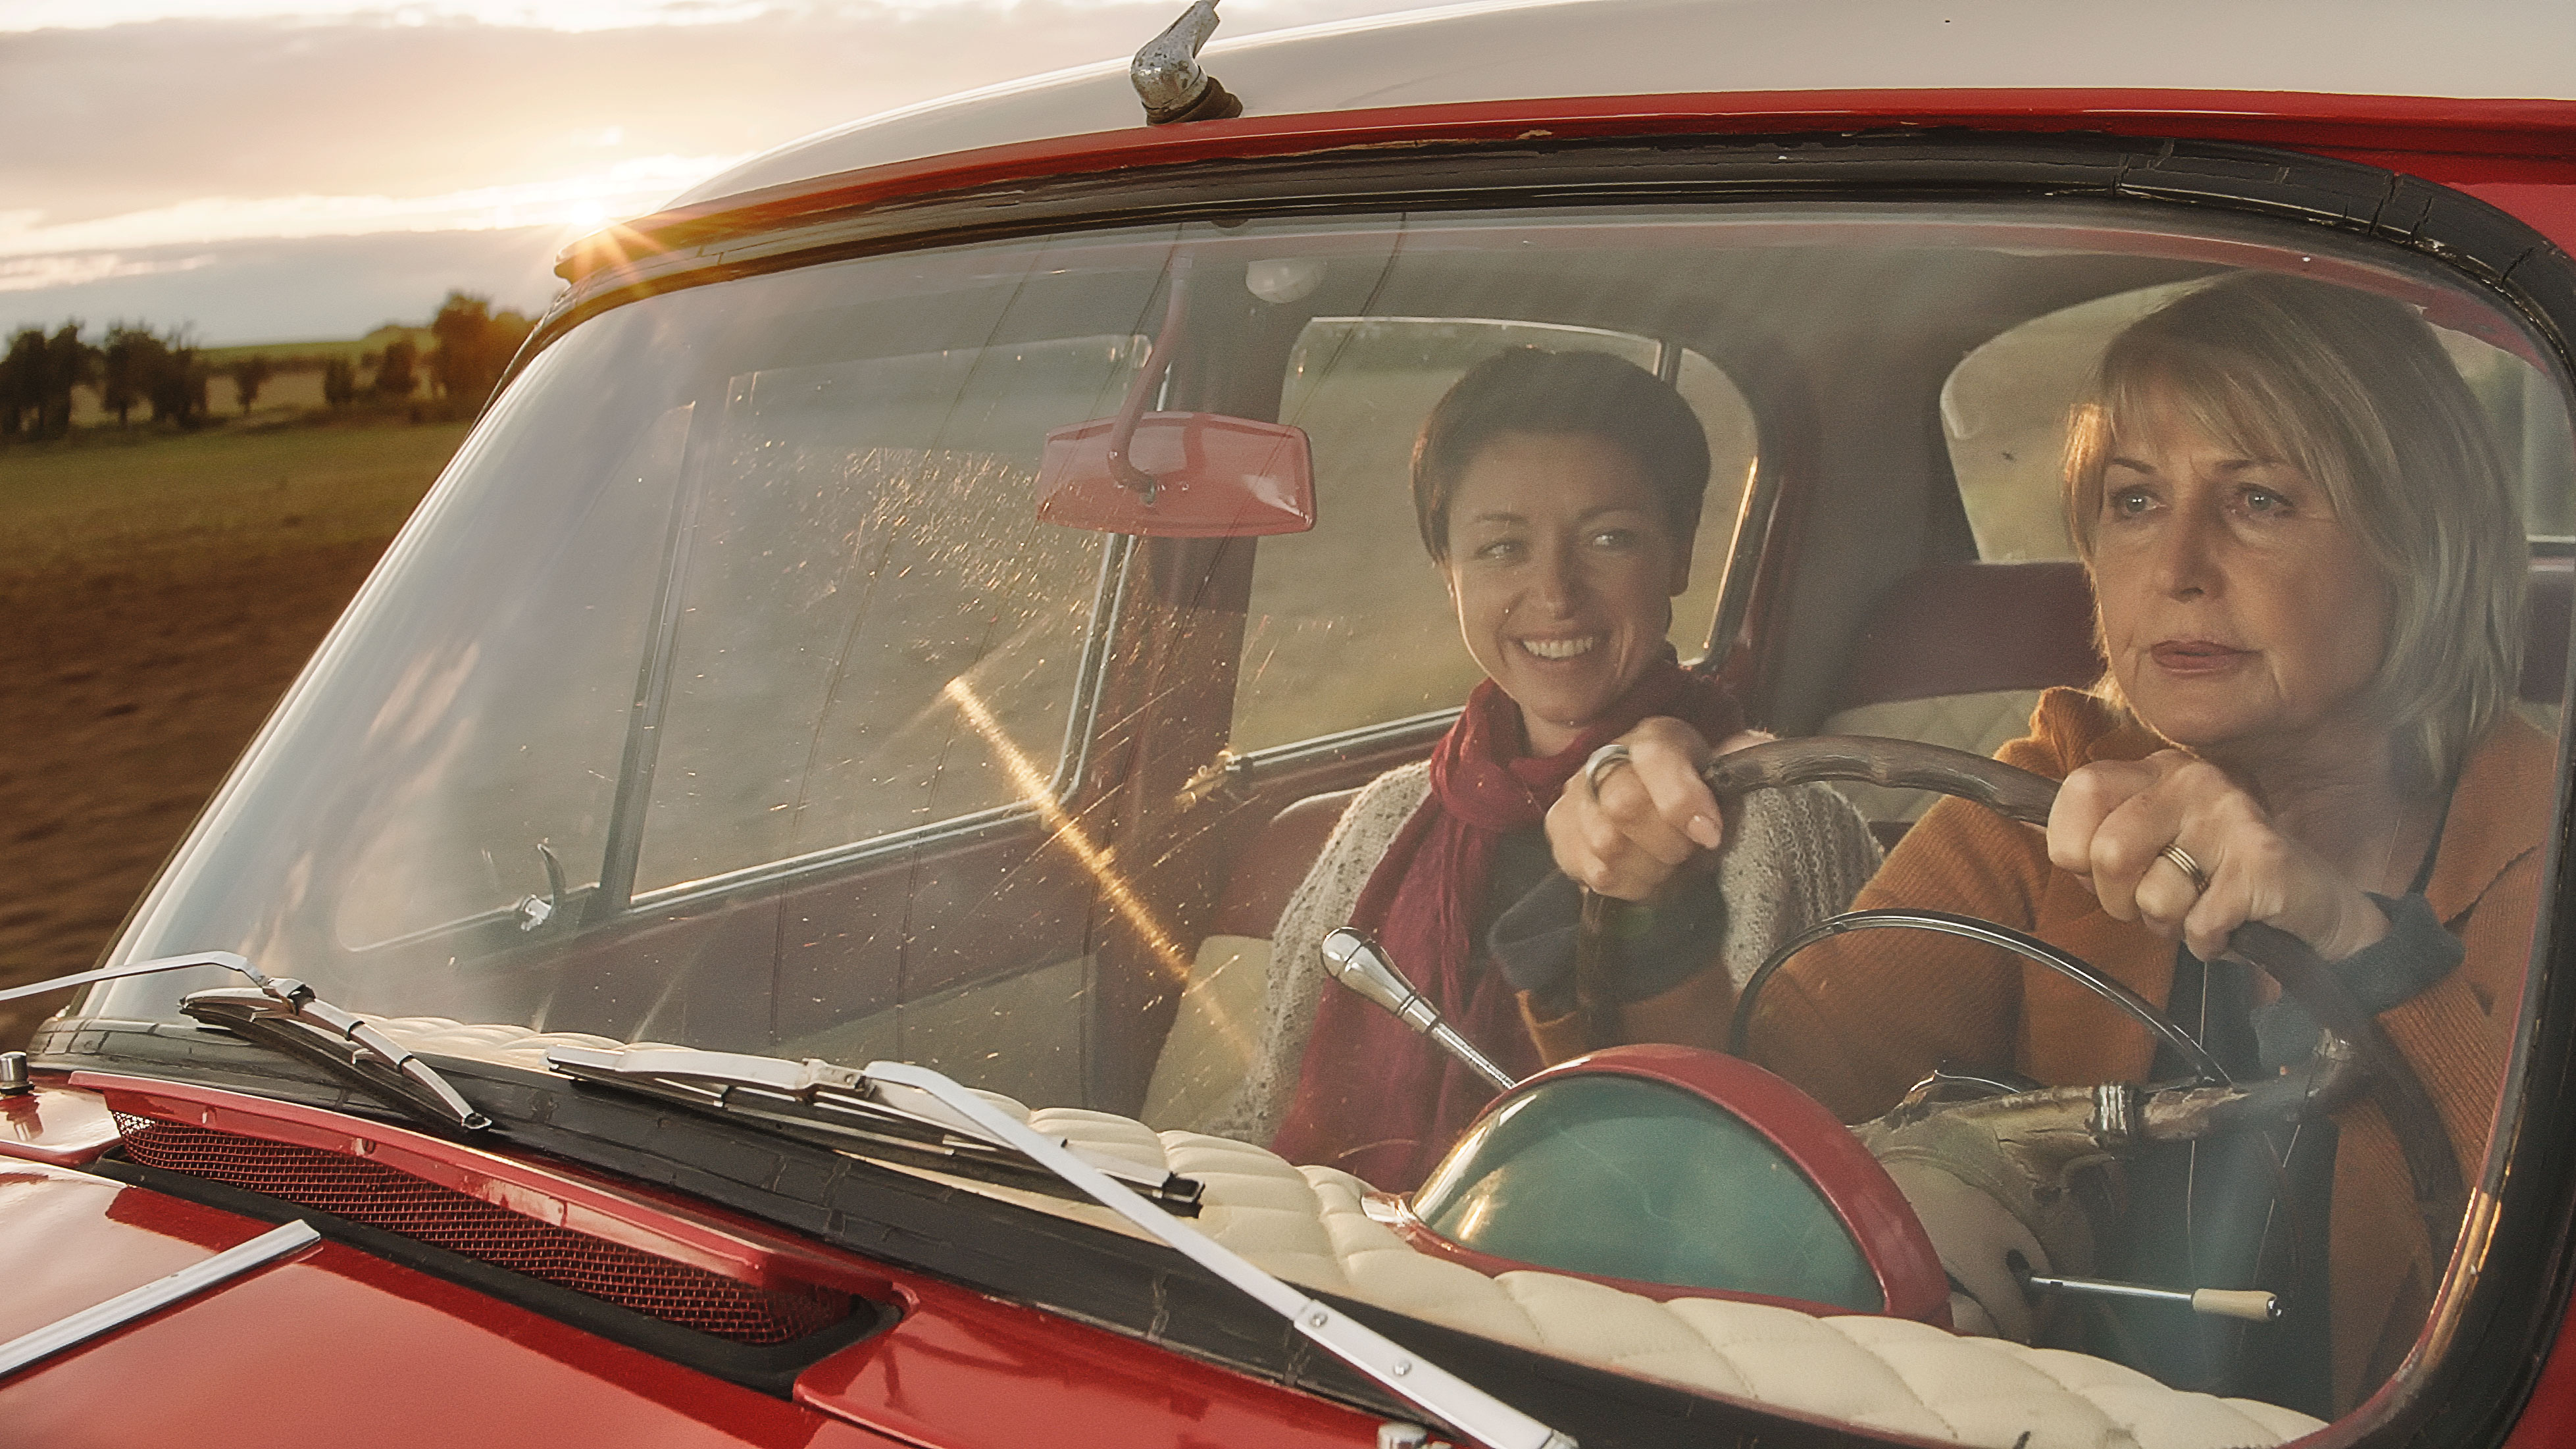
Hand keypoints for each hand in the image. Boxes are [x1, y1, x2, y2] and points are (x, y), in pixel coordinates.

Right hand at [1546, 718, 1771, 900]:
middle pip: (1623, 806)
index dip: (1682, 801)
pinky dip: (1626, 884)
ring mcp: (1575, 796)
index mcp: (1655, 737)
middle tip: (1689, 854)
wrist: (1664, 809)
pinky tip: (1643, 875)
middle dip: (1667, 844)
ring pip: (1605, 846)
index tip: (1711, 835)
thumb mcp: (1734, 770)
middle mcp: (1606, 758)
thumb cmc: (1704, 794)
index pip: (1656, 758)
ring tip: (1668, 865)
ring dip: (1648, 869)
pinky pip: (1590, 872)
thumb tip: (1762, 763)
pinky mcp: (1560, 833)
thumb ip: (1751, 760)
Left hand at [2046, 750, 2389, 961]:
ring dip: (2168, 922)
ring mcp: (2230, 816)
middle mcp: (2192, 780)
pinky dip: (2206, 941)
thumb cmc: (2213, 879)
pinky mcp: (2262, 861)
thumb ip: (2094, 837)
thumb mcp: (2146, 848)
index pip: (2080, 790)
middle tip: (2155, 899)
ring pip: (2153, 895)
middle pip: (2108, 852)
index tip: (2099, 870)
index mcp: (2155, 770)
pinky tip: (2228, 924)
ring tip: (2198, 905)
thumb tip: (2034, 828)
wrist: (2309, 907)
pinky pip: (2198, 923)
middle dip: (2120, 899)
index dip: (2074, 848)